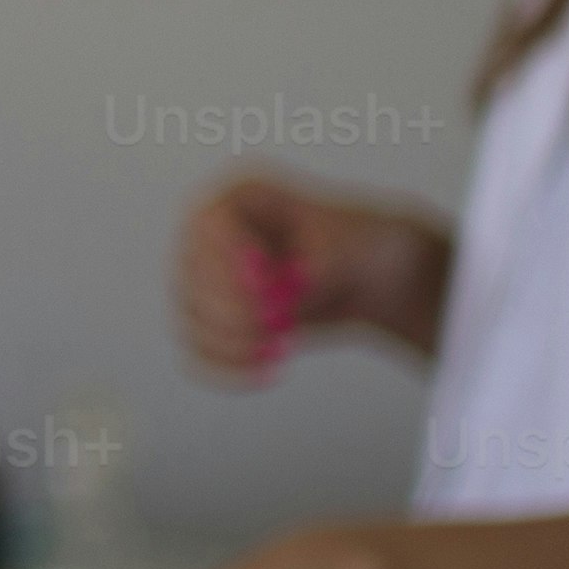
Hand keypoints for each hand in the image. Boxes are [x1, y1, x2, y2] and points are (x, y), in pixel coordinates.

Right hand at [174, 175, 450, 378]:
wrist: (377, 277)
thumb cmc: (365, 245)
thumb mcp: (355, 241)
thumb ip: (322, 258)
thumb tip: (290, 284)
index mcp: (242, 198)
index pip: (209, 225)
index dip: (229, 260)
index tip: (265, 286)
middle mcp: (215, 237)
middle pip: (192, 277)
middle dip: (235, 312)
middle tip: (278, 325)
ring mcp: (210, 278)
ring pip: (192, 318)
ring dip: (233, 343)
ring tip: (278, 349)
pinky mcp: (216, 317)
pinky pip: (200, 349)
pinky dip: (228, 366)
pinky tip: (264, 370)